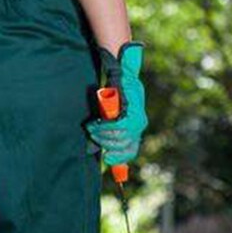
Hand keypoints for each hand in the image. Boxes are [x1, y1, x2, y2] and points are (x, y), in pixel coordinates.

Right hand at [87, 41, 146, 165]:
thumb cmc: (115, 94)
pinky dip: (104, 126)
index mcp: (137, 128)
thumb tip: (94, 150)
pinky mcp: (132, 112)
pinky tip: (96, 123)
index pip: (131, 151)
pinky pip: (116, 127)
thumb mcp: (112, 115)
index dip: (119, 158)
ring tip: (92, 127)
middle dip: (104, 143)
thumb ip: (107, 131)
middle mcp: (139, 126)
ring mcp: (137, 120)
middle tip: (92, 135)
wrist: (122, 74)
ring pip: (118, 137)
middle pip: (122, 146)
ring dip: (102, 134)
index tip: (106, 158)